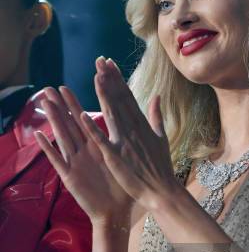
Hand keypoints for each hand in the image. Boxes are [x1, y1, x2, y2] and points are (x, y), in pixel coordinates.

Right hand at [35, 86, 133, 224]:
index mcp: (97, 147)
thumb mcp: (124, 163)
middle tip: (51, 88)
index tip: (69, 88)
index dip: (80, 104)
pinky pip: (57, 160)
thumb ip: (125, 144)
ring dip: (54, 120)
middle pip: (71, 125)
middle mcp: (84, 152)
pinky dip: (48, 148)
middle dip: (62, 106)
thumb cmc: (120, 190)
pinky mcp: (70, 176)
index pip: (87, 121)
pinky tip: (40, 134)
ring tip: (46, 102)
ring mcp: (75, 162)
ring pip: (63, 136)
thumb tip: (134, 129)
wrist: (114, 213)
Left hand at [79, 57, 177, 211]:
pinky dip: (92, 128)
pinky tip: (83, 115)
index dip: (117, 79)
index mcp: (142, 124)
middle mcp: (133, 129)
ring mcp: (124, 142)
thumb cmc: (161, 166)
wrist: (162, 190)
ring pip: (111, 114)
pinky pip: (101, 140)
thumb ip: (156, 116)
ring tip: (95, 77)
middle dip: (109, 79)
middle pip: (118, 100)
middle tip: (99, 61)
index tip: (109, 63)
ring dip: (103, 95)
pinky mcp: (115, 156)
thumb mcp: (161, 137)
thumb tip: (157, 96)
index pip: (127, 96)